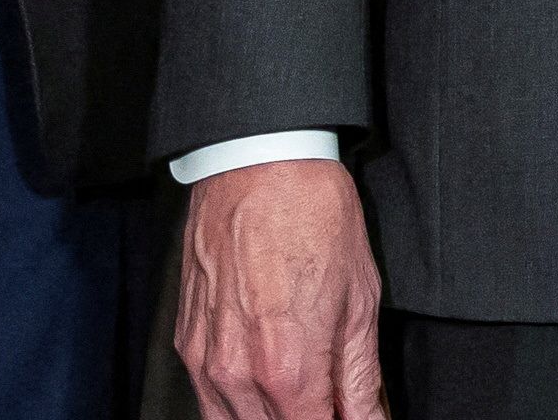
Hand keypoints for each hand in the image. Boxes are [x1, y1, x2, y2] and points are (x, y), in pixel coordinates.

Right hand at [176, 158, 387, 419]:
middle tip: (328, 401)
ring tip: (302, 396)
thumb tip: (370, 419)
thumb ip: (360, 378)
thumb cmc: (312, 216)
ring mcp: (206, 362)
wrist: (258, 164)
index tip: (349, 417)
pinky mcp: (187, 345)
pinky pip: (208, 399)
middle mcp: (239, 375)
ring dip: (270, 418)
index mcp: (289, 369)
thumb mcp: (361, 300)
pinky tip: (265, 382)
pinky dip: (237, 404)